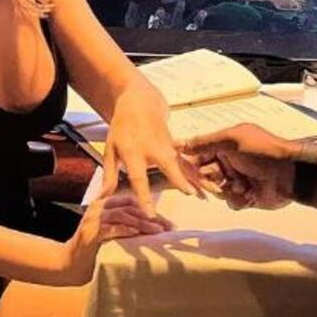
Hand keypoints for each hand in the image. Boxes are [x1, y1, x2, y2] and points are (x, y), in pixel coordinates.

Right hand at [60, 194, 169, 284]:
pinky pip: (110, 228)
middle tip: (167, 227)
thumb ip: (127, 224)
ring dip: (142, 223)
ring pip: (122, 215)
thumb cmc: (94, 250)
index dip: (151, 211)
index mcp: (105, 204)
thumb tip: (155, 227)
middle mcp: (98, 207)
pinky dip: (125, 229)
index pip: (132, 201)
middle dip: (151, 217)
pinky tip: (136, 233)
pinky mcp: (90, 233)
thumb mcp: (112, 232)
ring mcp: (93, 219)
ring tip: (157, 231)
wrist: (69, 264)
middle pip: (129, 206)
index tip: (167, 223)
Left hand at [103, 88, 199, 214]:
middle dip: (179, 178)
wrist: (140, 103)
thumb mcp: (110, 150)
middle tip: (191, 193)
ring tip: (214, 190)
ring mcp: (167, 145)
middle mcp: (152, 149)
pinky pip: (188, 161)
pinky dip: (199, 172)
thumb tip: (101, 198)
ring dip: (199, 177)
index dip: (144, 196)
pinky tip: (210, 184)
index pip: (138, 178)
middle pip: (168, 165)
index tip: (150, 213)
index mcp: (133, 152)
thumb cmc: (122, 128)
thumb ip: (109, 175)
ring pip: (185, 163)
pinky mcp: (175, 145)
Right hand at [178, 124, 299, 209]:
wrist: (290, 174)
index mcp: (224, 145)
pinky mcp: (245, 195)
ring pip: (216, 191)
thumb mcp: (233, 139)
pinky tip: (250, 193)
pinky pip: (230, 202)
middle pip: (204, 176)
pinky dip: (238, 199)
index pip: (197, 155)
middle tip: (222, 180)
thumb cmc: (263, 151)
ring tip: (242, 184)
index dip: (191, 165)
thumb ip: (205, 142)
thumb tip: (181, 144)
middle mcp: (227, 162)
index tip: (189, 172)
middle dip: (210, 180)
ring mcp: (236, 179)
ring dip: (227, 189)